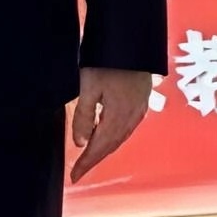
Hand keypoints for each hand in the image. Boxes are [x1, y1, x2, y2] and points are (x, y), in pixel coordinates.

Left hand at [69, 66, 152, 181]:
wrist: (133, 40)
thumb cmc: (107, 60)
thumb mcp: (88, 87)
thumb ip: (83, 116)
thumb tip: (79, 143)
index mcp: (118, 116)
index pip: (99, 147)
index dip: (86, 163)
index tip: (74, 177)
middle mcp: (132, 116)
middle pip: (111, 145)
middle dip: (94, 158)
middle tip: (80, 170)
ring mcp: (139, 108)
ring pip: (120, 136)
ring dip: (105, 148)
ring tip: (91, 156)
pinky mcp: (142, 99)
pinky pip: (128, 126)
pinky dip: (116, 136)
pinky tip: (109, 134)